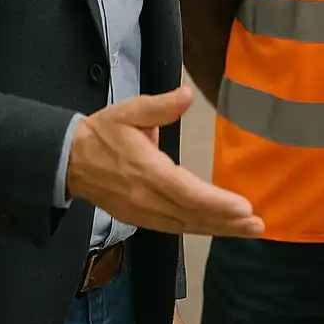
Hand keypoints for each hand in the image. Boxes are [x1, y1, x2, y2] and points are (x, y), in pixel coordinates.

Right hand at [66, 86, 263, 237]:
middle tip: (257, 225)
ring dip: (218, 229)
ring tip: (249, 229)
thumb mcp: (129, 111)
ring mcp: (141, 212)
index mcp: (146, 171)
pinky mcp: (138, 218)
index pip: (186, 192)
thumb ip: (160, 106)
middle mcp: (146, 198)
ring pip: (185, 225)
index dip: (216, 202)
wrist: (66, 160)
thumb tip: (186, 95)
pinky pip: (173, 227)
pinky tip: (220, 229)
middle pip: (191, 214)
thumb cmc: (103, 133)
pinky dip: (199, 229)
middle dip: (227, 221)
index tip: (244, 207)